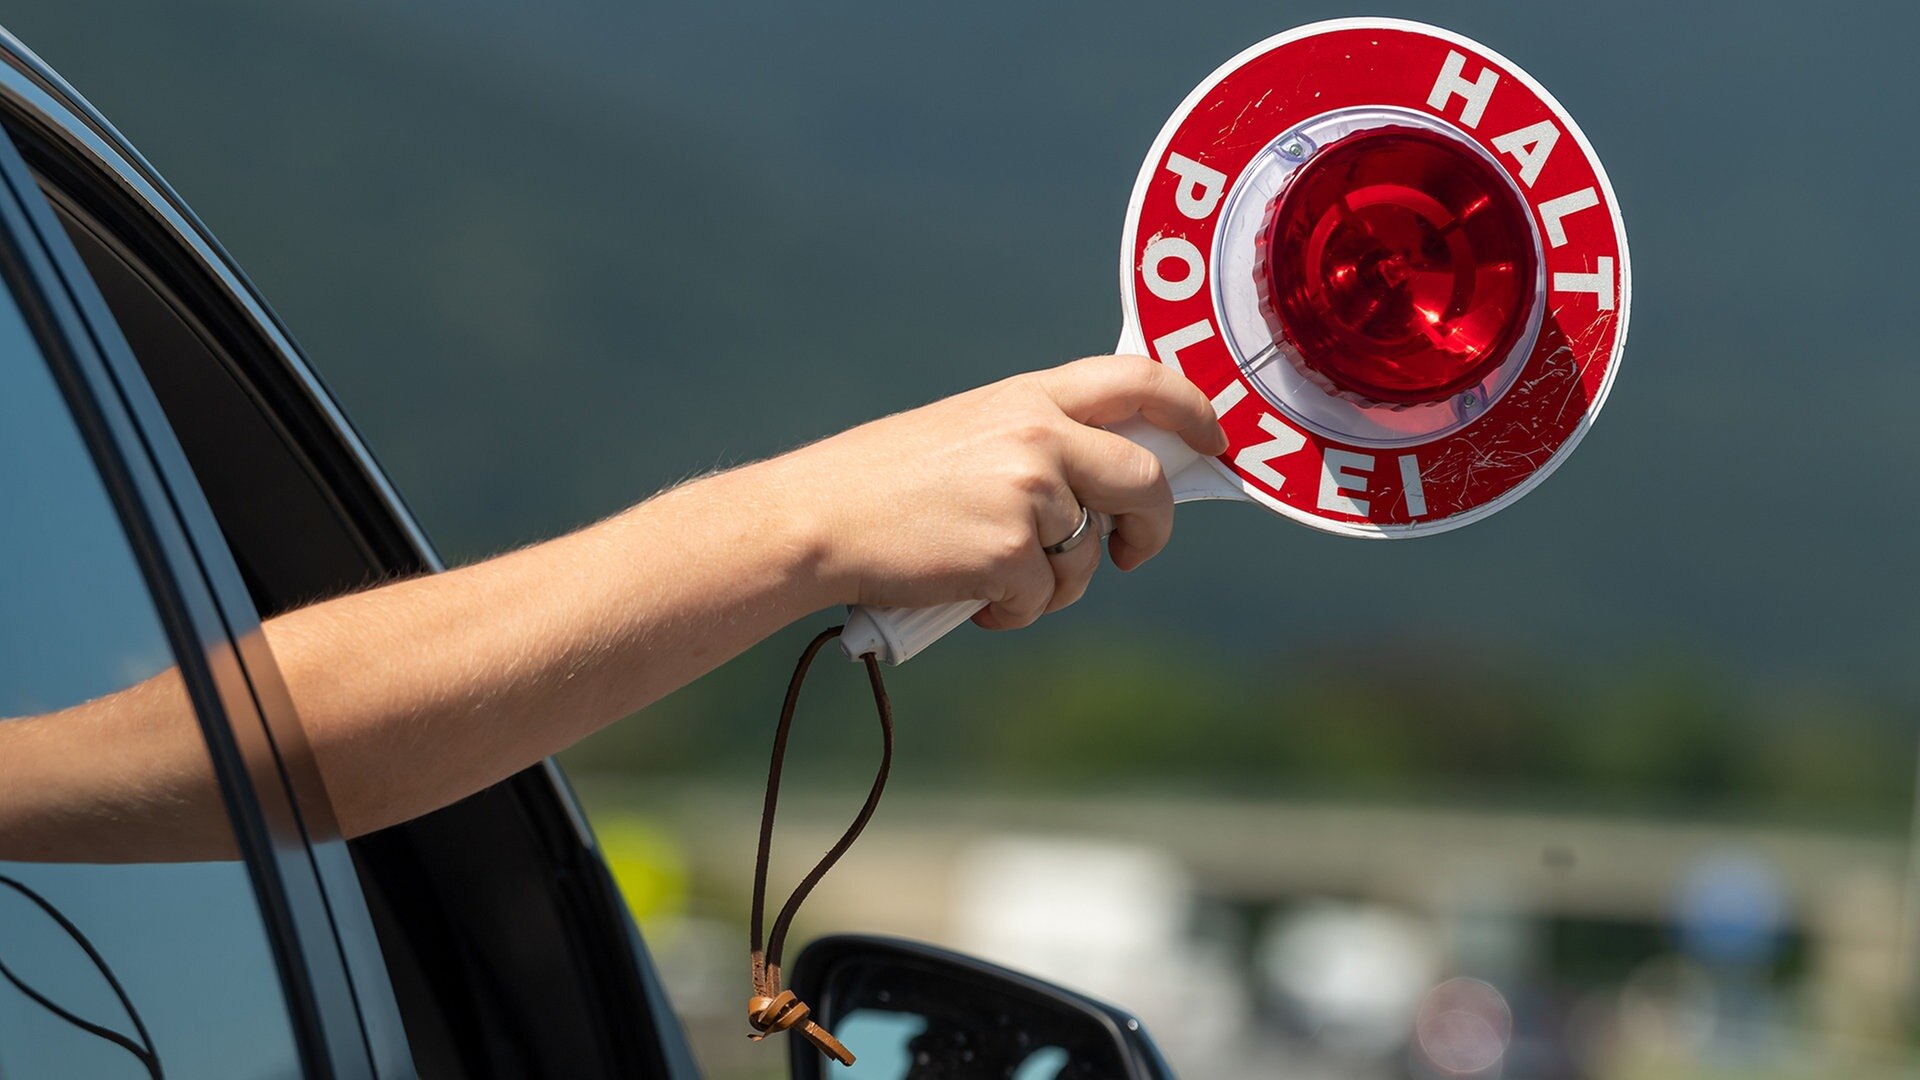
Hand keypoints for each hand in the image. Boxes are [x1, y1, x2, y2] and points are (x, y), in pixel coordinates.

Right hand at [759, 355, 1227, 628]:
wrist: (817, 518)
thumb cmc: (885, 483)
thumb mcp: (970, 431)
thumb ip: (1041, 439)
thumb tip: (1110, 482)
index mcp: (1029, 395)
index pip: (1140, 379)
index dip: (1192, 409)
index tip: (1211, 440)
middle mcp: (1039, 434)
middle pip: (1146, 481)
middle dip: (1151, 528)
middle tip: (1132, 552)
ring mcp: (1029, 492)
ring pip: (1090, 554)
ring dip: (1056, 582)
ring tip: (995, 578)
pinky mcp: (1011, 552)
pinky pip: (1047, 598)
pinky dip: (1014, 612)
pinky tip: (970, 599)